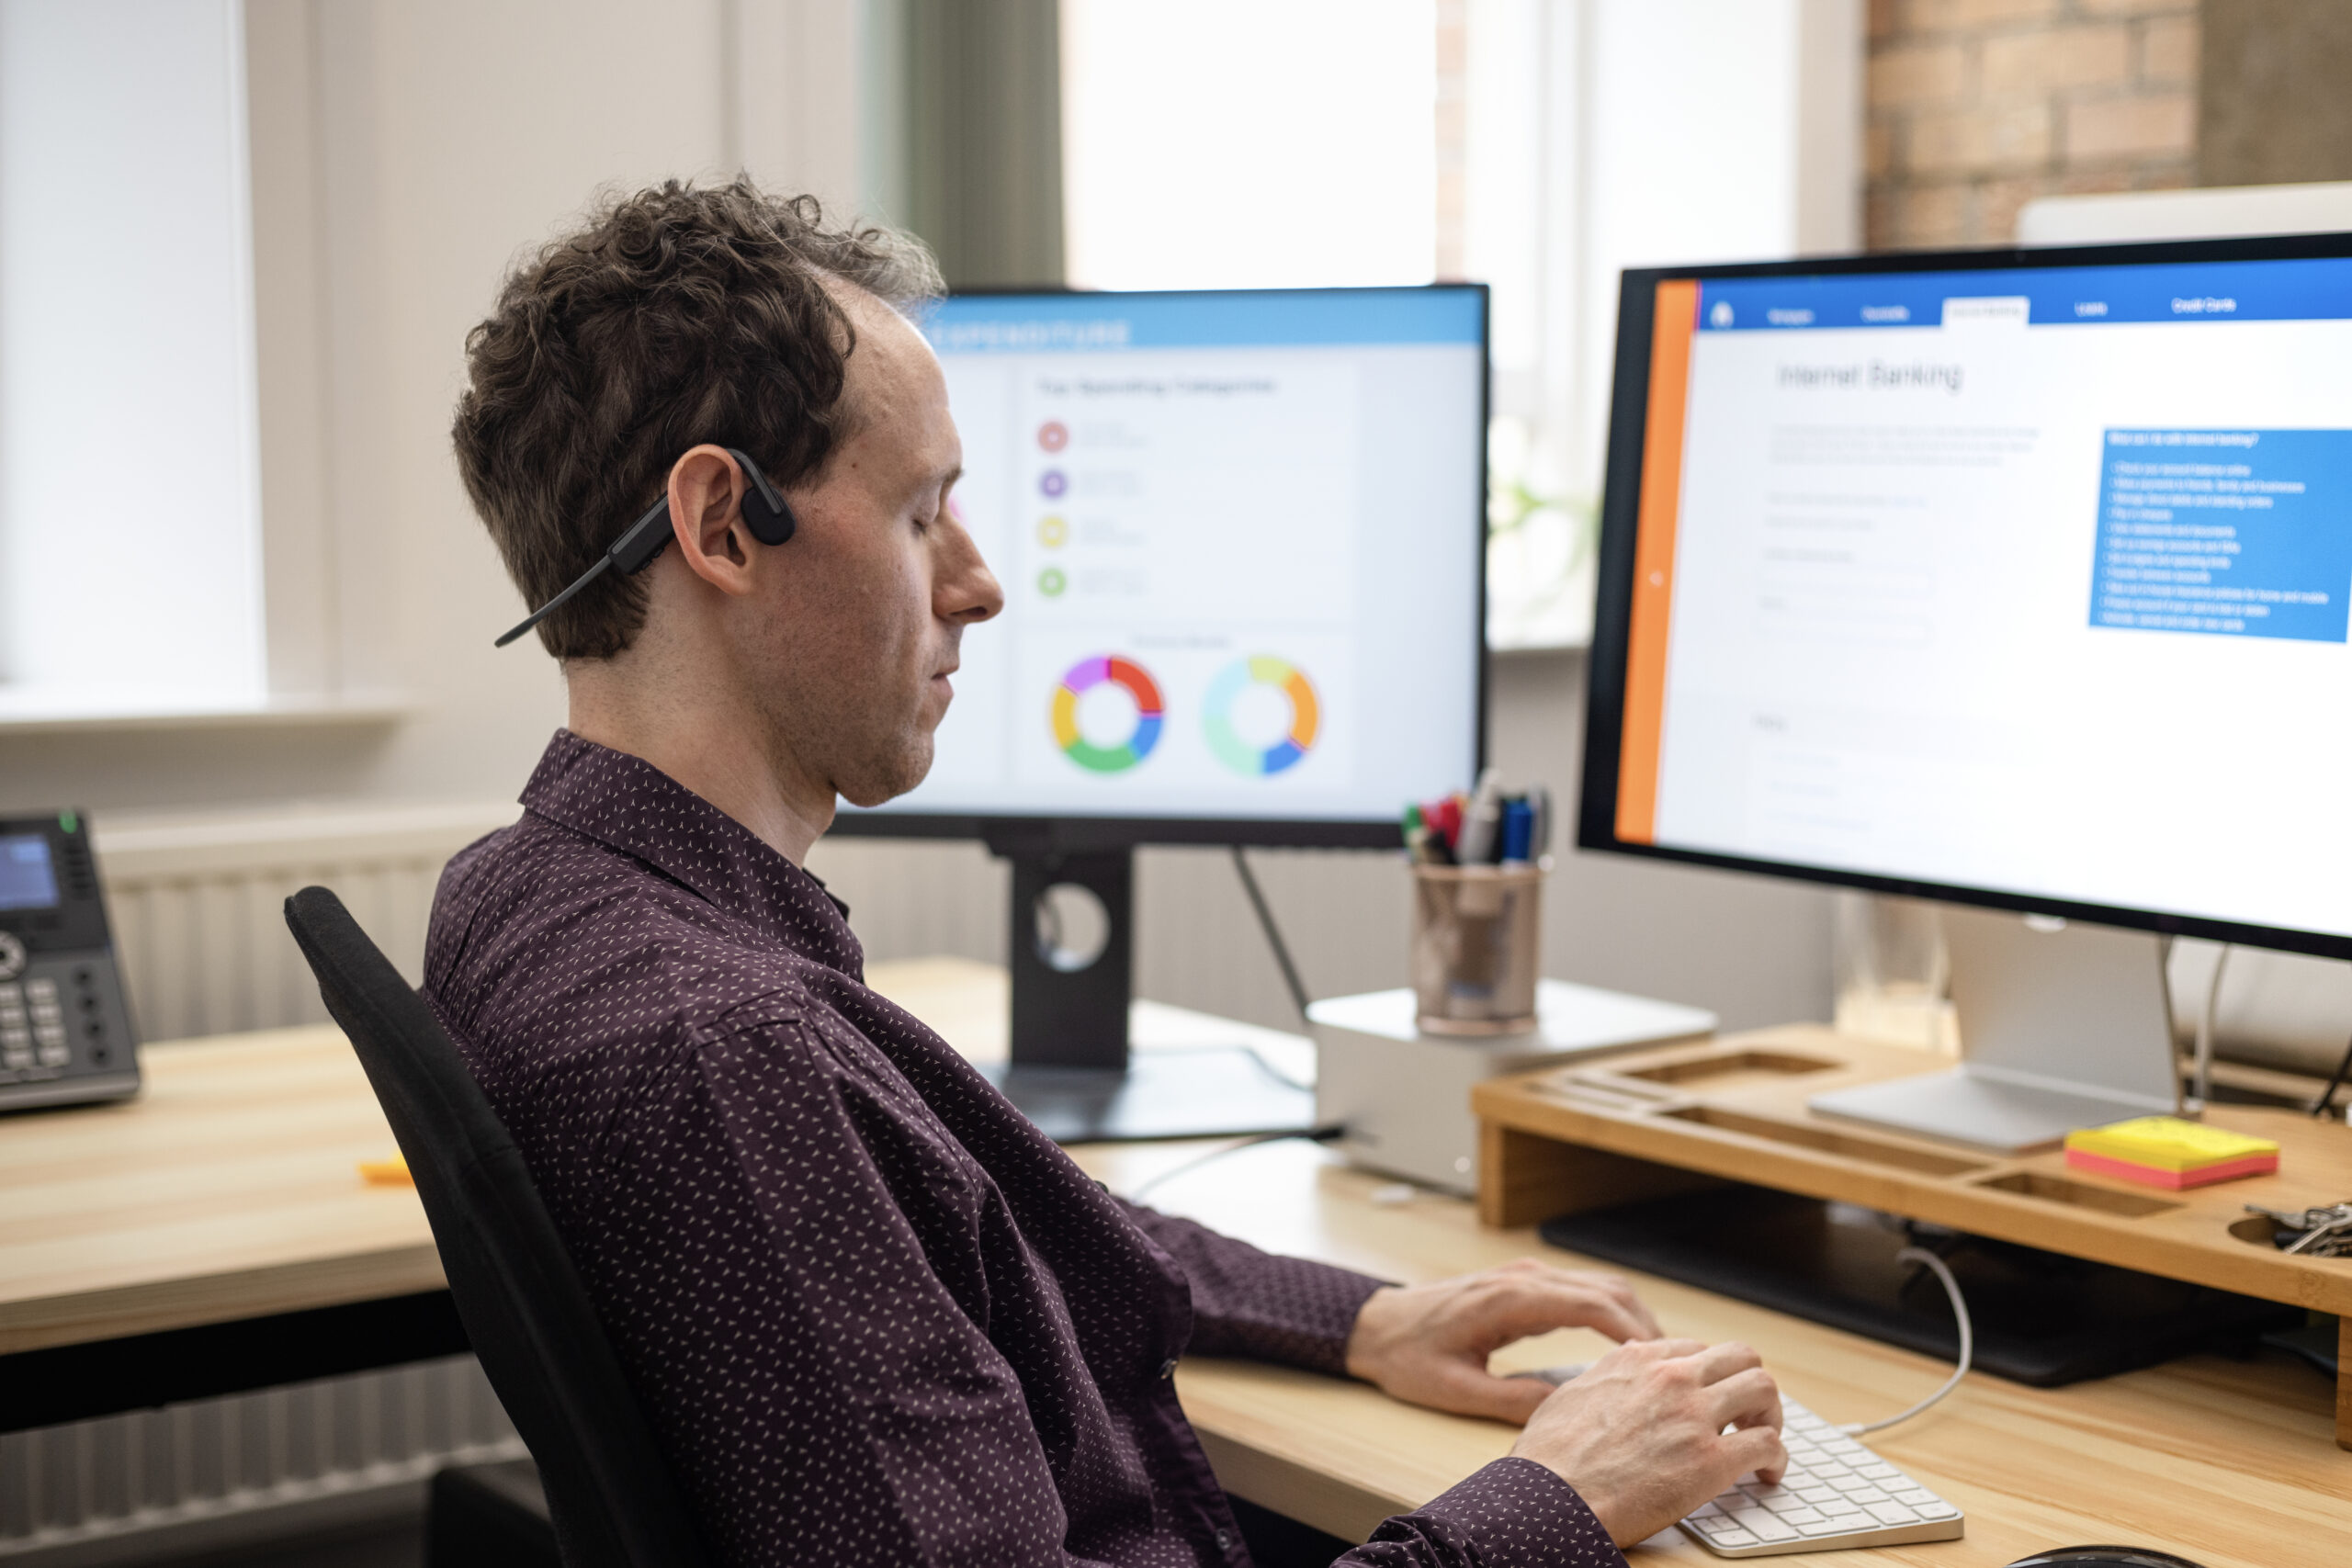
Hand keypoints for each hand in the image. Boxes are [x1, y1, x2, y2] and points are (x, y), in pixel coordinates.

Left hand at [1342, 1258, 1662, 1422]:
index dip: (1632, 1330)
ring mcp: (1523, 1276)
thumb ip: (1511, 1400)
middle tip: (1673, 1365)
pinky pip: (1577, 1288)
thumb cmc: (1408, 1357)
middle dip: (1644, 1323)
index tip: (1659, 1361)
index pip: (1590, 1304)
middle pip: (1604, 1288)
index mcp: (1509, 1301)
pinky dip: (1608, 1309)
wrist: (1375, 1325)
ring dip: (1629, 1314)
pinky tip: (1619, 1343)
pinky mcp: (1521, 1283)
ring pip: (1595, 1283)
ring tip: (1655, 1357)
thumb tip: (1566, 1411)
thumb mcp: (1456, 1390)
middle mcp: (1522, 1279)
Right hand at [1510, 1337, 1785, 1547]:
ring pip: (1763, 1389)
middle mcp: (1671, 1378)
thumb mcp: (1570, 1395)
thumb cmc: (1549, 1458)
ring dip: (1770, 1415)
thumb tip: (1619, 1368)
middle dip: (1750, 1385)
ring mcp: (1693, 1416)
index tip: (1712, 1399)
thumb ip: (1604, 1377)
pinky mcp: (1710, 1460)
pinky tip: (1768, 1475)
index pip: (1696, 1350)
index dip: (1710, 1376)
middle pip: (1741, 1357)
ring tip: (1763, 1440)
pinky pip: (1767, 1445)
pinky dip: (1776, 1459)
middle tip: (1747, 1415)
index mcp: (1637, 1361)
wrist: (1551, 1499)